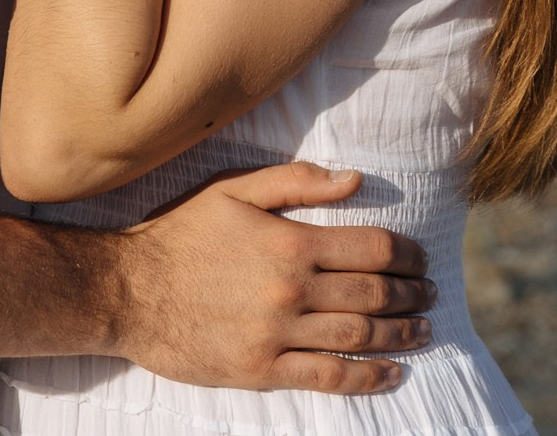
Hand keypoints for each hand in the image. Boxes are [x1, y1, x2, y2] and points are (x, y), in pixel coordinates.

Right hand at [115, 161, 432, 391]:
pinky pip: (326, 376)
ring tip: (423, 331)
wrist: (125, 291)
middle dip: (412, 294)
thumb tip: (356, 179)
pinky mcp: (260, 369)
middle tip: (431, 294)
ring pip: (358, 335)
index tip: (421, 258)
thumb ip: (297, 181)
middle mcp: (292, 289)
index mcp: (292, 241)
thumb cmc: (180, 234)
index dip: (407, 253)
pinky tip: (391, 374)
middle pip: (374, 293)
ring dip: (400, 334)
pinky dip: (365, 377)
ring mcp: (277, 333)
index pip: (373, 247)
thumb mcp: (234, 190)